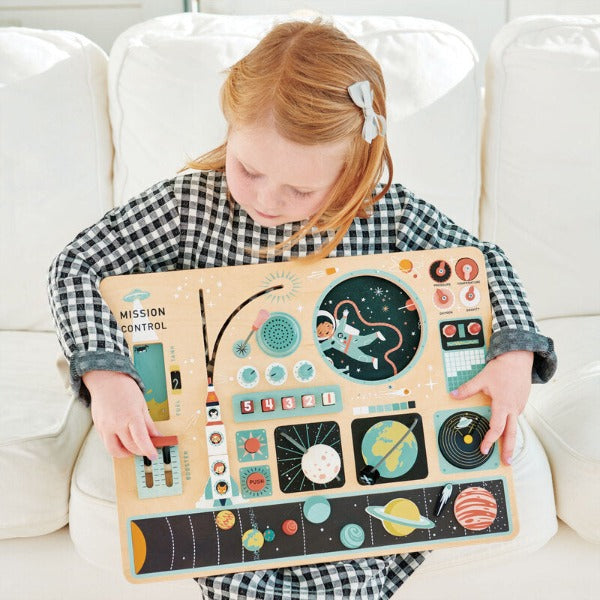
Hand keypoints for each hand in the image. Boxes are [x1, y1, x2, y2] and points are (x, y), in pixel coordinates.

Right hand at [83, 370, 159, 458]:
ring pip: (115, 451)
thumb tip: (157, 436)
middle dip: (141, 451)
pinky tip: (123, 440)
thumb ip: (149, 423)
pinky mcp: (98, 428)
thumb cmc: (125, 389)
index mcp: (131, 416)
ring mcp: (106, 427)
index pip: (141, 440)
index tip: (154, 455)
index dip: (149, 450)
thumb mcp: (142, 404)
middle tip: (147, 448)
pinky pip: (107, 444)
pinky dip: (116, 446)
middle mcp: (117, 424)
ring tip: (134, 448)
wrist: (106, 380)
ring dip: (126, 453)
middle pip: (130, 447)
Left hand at [450, 350, 533, 464]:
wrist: (518, 359)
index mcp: (503, 404)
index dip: (490, 440)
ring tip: (508, 451)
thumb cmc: (502, 369)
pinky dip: (512, 425)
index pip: (497, 428)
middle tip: (507, 462)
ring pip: (515, 426)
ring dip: (511, 439)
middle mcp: (513, 408)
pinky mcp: (521, 402)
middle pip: (512, 434)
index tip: (484, 449)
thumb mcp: (482, 379)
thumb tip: (453, 395)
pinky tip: (507, 429)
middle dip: (509, 449)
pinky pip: (516, 417)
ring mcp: (519, 406)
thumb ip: (467, 389)